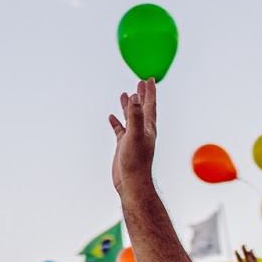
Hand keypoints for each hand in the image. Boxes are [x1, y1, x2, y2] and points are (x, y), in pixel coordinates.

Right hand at [109, 79, 158, 197]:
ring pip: (130, 117)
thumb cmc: (136, 161)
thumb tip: (135, 97)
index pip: (149, 104)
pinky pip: (120, 129)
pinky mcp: (124, 145)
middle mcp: (142, 130)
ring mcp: (133, 137)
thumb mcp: (135, 135)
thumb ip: (135, 116)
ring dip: (128, 106)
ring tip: (125, 95)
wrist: (131, 182)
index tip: (149, 79)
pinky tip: (111, 117)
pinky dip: (116, 121)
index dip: (150, 91)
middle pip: (142, 108)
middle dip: (141, 95)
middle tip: (140, 82)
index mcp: (147, 126)